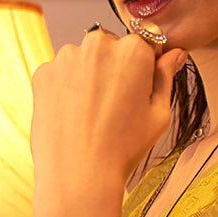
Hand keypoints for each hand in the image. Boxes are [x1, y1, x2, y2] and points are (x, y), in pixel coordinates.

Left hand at [30, 27, 186, 215]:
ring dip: (88, 76)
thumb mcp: (158, 114)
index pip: (145, 40)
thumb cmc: (123, 149)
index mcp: (133, 50)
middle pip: (112, 47)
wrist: (79, 176)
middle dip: (115, 67)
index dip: (145, 63)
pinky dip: (66, 89)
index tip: (140, 84)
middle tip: (115, 106)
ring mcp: (67, 56)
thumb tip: (174, 54)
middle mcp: (98, 43)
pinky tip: (73, 116)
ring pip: (83, 59)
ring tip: (91, 114)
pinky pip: (60, 73)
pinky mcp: (44, 72)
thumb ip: (165, 77)